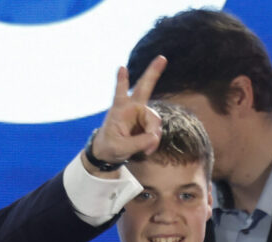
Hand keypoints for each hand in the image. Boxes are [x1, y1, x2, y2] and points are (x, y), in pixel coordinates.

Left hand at [83, 55, 166, 173]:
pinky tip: (147, 150)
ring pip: (155, 122)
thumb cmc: (109, 147)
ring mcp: (141, 115)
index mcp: (119, 110)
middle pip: (144, 87)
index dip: (121, 81)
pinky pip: (156, 132)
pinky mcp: (147, 124)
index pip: (120, 93)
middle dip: (153, 73)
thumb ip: (138, 142)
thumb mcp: (120, 148)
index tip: (121, 68)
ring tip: (146, 150)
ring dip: (153, 137)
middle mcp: (132, 108)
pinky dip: (153, 142)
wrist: (109, 153)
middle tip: (162, 58)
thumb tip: (154, 136)